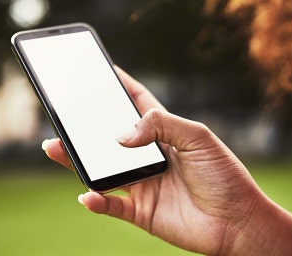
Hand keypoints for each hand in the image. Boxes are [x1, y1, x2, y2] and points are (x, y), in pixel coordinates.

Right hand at [42, 66, 291, 254]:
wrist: (238, 222)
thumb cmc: (225, 175)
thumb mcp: (197, 138)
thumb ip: (160, 125)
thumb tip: (120, 137)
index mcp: (165, 133)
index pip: (136, 103)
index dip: (117, 85)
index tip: (97, 69)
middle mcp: (150, 157)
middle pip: (109, 137)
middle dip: (83, 126)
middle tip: (60, 113)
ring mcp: (143, 184)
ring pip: (101, 169)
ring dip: (76, 160)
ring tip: (53, 147)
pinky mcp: (141, 212)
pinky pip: (111, 205)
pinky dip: (96, 201)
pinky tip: (87, 194)